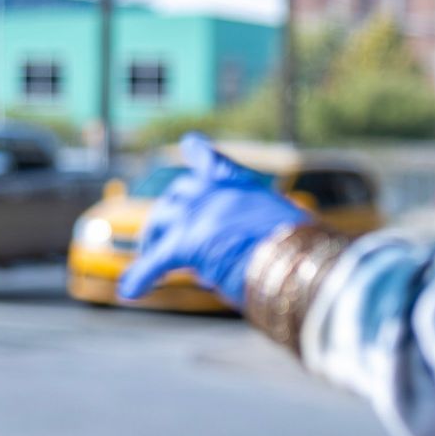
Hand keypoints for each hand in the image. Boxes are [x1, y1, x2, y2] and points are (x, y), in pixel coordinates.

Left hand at [117, 133, 308, 305]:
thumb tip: (235, 259)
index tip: (191, 144)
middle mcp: (216, 193)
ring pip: (161, 221)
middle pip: (178, 195)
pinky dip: (141, 276)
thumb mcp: (282, 229)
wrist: (302, 263)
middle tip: (163, 238)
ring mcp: (199, 215)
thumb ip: (255, 232)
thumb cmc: (303, 254)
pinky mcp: (185, 243)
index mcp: (243, 187)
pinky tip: (131, 291)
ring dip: (152, 240)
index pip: (213, 162)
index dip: (199, 154)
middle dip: (168, 214)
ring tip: (149, 262)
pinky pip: (154, 261)